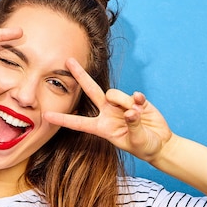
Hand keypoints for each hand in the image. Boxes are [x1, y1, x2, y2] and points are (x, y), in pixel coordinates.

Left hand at [43, 58, 172, 162]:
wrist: (160, 144)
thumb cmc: (144, 146)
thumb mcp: (136, 141)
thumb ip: (132, 125)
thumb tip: (131, 111)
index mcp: (102, 128)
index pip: (79, 123)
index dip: (63, 119)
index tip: (46, 116)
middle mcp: (108, 113)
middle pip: (91, 91)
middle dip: (80, 76)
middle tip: (68, 61)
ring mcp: (121, 105)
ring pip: (115, 95)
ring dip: (124, 103)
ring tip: (136, 116)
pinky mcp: (136, 101)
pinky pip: (133, 95)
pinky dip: (137, 100)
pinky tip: (141, 106)